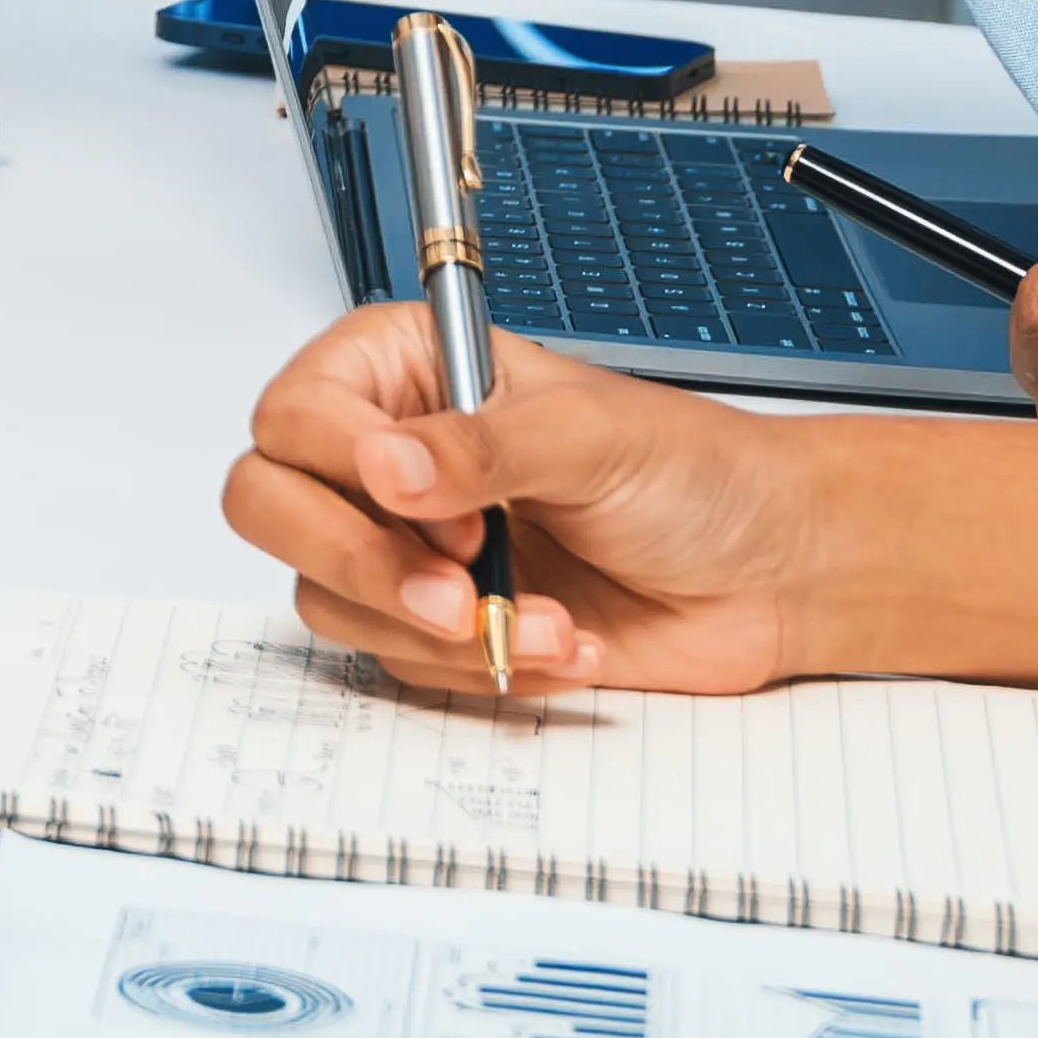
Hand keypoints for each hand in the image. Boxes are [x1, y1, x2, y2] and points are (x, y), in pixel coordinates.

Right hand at [218, 302, 842, 696]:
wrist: (766, 575)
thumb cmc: (694, 476)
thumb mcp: (588, 437)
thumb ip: (479, 448)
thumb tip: (387, 469)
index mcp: (406, 370)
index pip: (296, 412)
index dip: (343, 464)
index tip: (430, 501)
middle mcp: (388, 454)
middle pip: (271, 505)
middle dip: (360, 562)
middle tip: (452, 590)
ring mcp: (406, 545)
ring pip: (328, 597)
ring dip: (439, 627)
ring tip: (544, 616)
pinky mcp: (434, 626)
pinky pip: (398, 661)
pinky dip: (481, 666)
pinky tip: (557, 638)